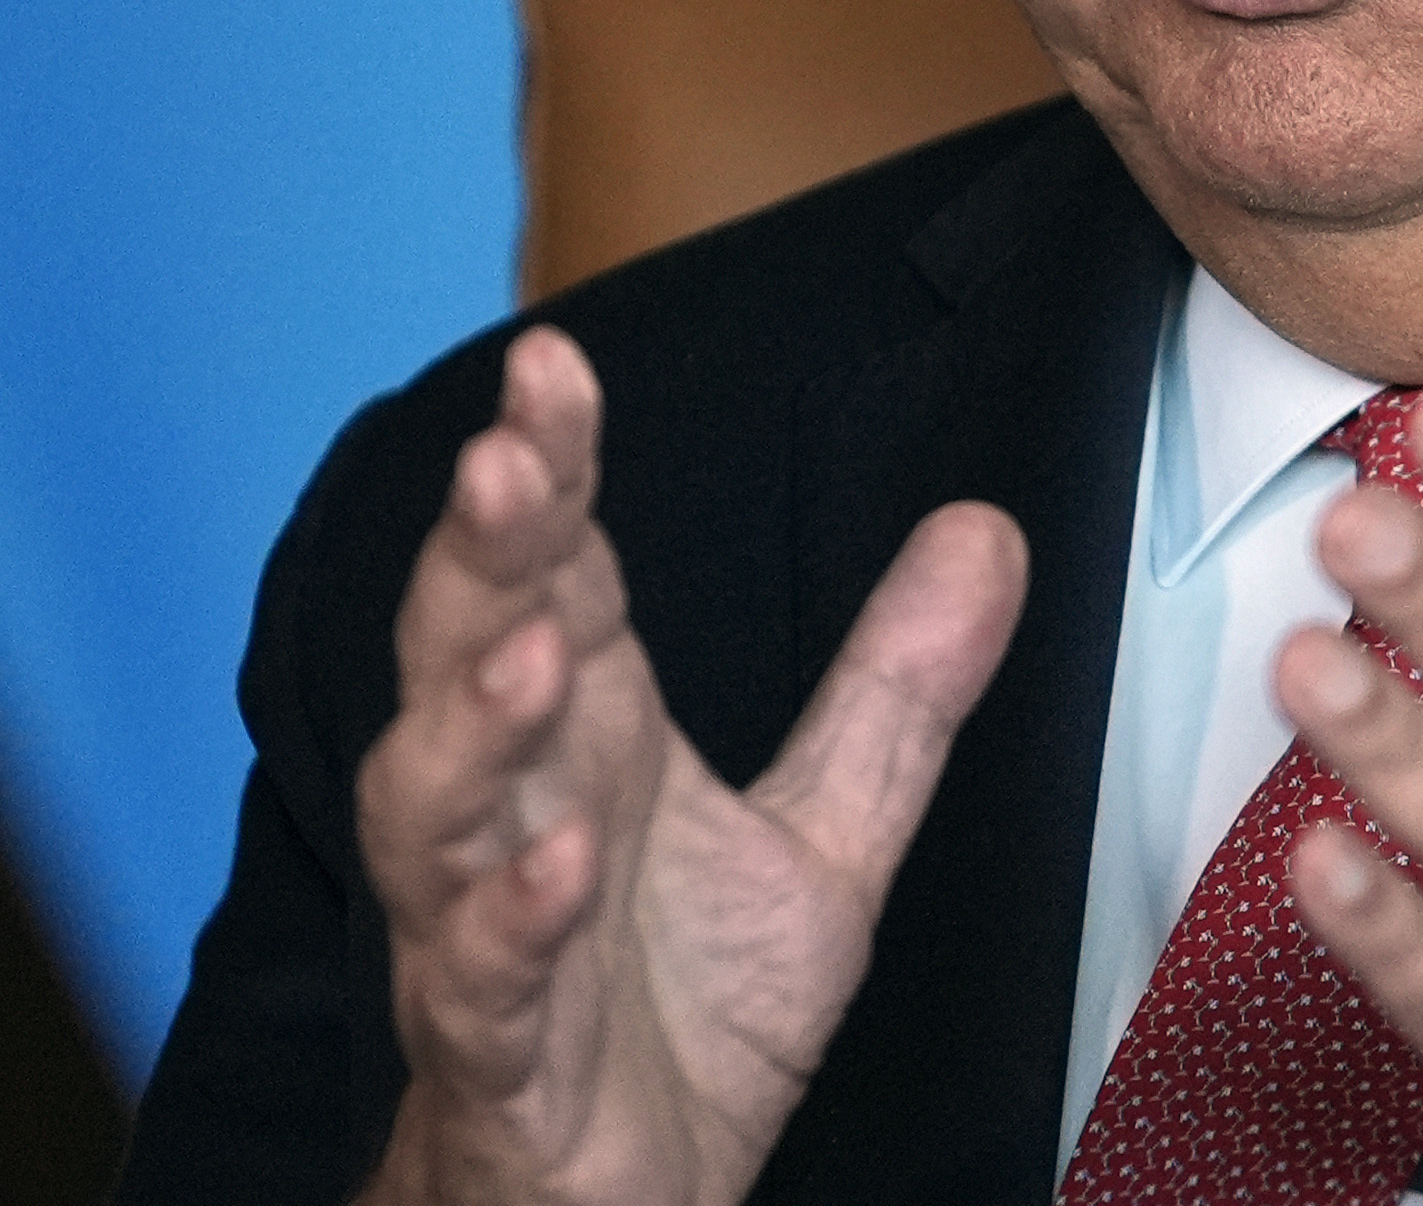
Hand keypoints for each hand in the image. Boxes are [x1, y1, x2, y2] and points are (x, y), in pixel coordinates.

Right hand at [355, 327, 1027, 1205]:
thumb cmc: (678, 1025)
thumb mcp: (826, 843)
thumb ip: (893, 693)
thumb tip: (988, 533)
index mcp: (589, 737)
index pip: (559, 568)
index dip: (552, 464)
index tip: (556, 363)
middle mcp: (516, 811)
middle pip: (469, 652)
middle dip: (481, 554)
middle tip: (505, 458)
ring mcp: (482, 932)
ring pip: (434, 810)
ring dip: (472, 726)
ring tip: (534, 647)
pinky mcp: (497, 1060)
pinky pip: (482, 985)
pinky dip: (506, 925)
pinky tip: (556, 868)